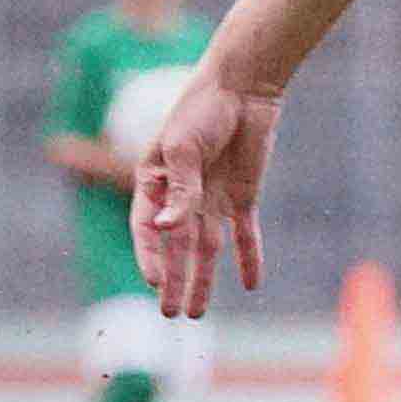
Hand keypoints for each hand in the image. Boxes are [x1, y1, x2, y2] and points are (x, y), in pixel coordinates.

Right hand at [132, 71, 280, 318]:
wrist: (243, 86)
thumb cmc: (201, 109)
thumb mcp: (184, 148)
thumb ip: (180, 191)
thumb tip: (167, 230)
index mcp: (154, 182)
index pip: (147, 228)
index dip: (150, 255)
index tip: (155, 281)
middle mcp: (181, 196)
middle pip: (177, 247)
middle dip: (175, 281)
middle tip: (171, 315)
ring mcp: (213, 198)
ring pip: (207, 249)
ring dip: (204, 280)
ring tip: (197, 314)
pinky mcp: (243, 196)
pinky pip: (245, 234)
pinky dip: (249, 258)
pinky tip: (252, 284)